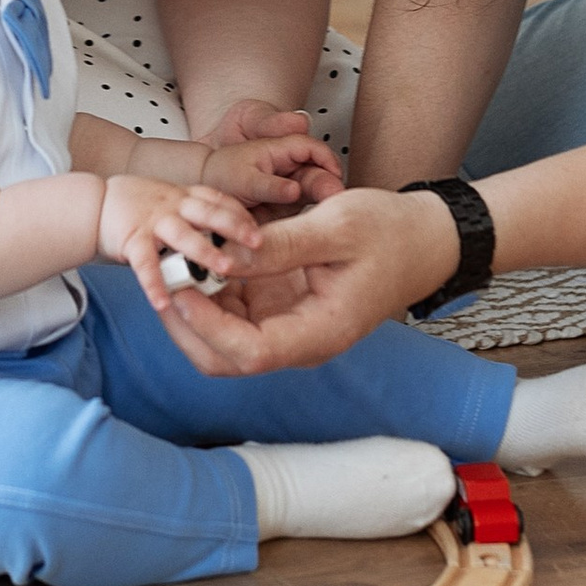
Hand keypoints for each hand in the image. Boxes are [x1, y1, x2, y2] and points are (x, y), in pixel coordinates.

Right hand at [101, 176, 262, 315]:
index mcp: (184, 197)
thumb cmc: (139, 207)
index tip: (260, 227)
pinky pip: (145, 264)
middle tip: (259, 242)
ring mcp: (153, 222)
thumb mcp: (172, 201)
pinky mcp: (133, 240)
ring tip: (226, 268)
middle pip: (208, 212)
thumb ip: (196, 215)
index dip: (240, 213)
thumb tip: (231, 234)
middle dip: (234, 227)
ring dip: (205, 251)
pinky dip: (154, 283)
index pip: (218, 200)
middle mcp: (172, 206)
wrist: (95, 204)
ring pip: (183, 235)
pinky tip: (164, 302)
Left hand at [146, 185, 459, 377]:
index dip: (206, 325)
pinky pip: (236, 309)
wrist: (422, 238)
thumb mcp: (335, 228)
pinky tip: (200, 253)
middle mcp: (299, 340)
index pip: (249, 353)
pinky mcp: (283, 306)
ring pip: (223, 335)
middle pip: (225, 357)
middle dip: (185, 323)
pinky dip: (212, 287)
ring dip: (193, 303)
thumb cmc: (389, 232)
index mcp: (319, 332)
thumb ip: (279, 246)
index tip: (179, 287)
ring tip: (174, 258)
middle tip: (162, 276)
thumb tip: (222, 257)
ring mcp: (289, 325)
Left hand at [194, 117, 342, 209]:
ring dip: (323, 205)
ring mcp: (290, 192)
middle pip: (318, 175)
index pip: (313, 149)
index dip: (327, 160)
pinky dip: (308, 222)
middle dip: (329, 186)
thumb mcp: (243, 177)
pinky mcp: (287, 214)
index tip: (336, 175)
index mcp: (281, 151)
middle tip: (334, 200)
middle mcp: (290, 171)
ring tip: (326, 217)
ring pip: (314, 196)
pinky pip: (302, 216)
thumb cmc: (222, 175)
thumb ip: (269, 183)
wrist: (205, 193)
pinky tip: (310, 229)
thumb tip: (294, 190)